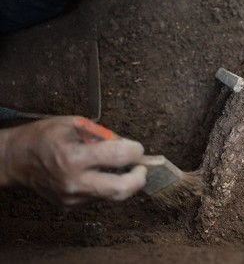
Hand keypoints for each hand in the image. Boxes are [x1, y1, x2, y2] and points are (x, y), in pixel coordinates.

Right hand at [0, 116, 146, 205]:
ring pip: (113, 196)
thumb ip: (103, 135)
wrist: (15, 160)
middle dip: (139, 178)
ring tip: (121, 167)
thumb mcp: (74, 124)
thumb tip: (127, 145)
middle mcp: (75, 182)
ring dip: (124, 182)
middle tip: (141, 168)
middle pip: (121, 189)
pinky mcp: (72, 206)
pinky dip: (107, 185)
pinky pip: (100, 198)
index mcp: (74, 157)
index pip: (118, 157)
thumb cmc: (43, 137)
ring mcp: (73, 198)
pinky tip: (100, 173)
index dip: (135, 151)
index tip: (137, 147)